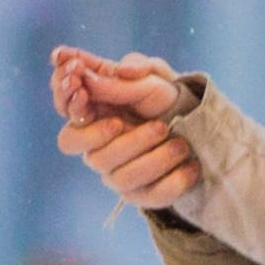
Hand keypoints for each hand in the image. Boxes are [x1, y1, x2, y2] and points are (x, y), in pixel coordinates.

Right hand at [50, 47, 202, 209]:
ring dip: (153, 158)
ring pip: (118, 176)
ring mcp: (117, 172)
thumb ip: (132, 69)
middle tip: (135, 121)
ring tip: (180, 144)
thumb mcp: (154, 75)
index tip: (85, 91)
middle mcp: (98, 144)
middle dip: (102, 134)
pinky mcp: (141, 193)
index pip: (65, 107)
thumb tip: (104, 73)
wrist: (199, 122)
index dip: (68, 99)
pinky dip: (174, 180)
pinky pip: (150, 195)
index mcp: (94, 111)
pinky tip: (190, 165)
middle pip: (75, 145)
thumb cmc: (165, 97)